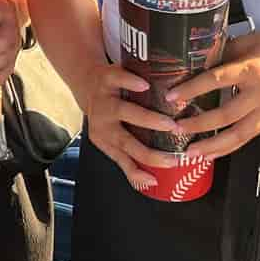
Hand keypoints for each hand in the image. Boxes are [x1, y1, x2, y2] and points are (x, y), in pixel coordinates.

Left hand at [73, 59, 178, 193]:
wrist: (85, 80)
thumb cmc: (108, 112)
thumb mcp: (113, 135)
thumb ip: (131, 156)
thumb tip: (155, 181)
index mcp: (104, 140)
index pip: (122, 160)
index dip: (138, 173)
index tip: (157, 180)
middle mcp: (102, 122)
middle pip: (124, 141)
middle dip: (148, 152)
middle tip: (173, 157)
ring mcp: (103, 100)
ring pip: (123, 112)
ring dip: (147, 120)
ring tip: (170, 125)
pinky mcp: (105, 78)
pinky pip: (117, 81)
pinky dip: (130, 83)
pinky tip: (146, 87)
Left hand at [165, 29, 259, 161]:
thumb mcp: (252, 40)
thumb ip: (226, 51)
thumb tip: (199, 60)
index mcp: (251, 69)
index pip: (216, 81)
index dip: (192, 89)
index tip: (172, 96)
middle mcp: (259, 93)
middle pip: (225, 115)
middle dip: (198, 124)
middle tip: (176, 128)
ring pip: (238, 134)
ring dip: (212, 145)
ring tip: (191, 152)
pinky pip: (248, 136)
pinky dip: (230, 146)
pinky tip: (214, 151)